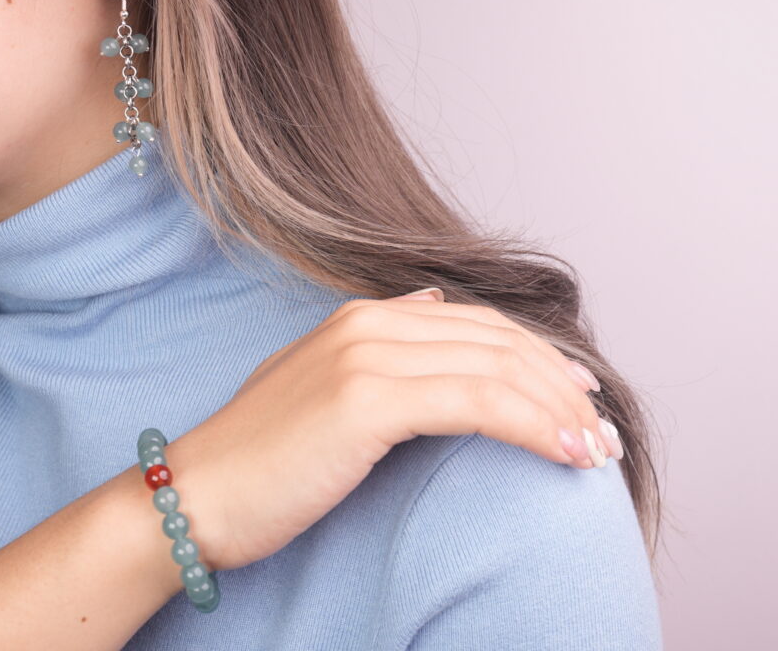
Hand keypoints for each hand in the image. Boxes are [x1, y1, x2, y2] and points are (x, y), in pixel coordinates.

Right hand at [166, 288, 618, 572]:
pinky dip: (533, 427)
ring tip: (597, 450)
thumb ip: (382, 341)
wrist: (198, 493)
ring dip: (559, 410)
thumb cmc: (264, 456)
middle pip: (497, 342)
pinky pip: (476, 402)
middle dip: (559, 385)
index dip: (536, 357)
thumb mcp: (323, 380)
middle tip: (600, 428)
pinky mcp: (365, 398)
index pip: (477, 325)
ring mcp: (366, 354)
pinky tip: (569, 454)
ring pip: (496, 369)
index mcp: (365, 317)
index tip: (576, 396)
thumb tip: (433, 304)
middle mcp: (370, 323)